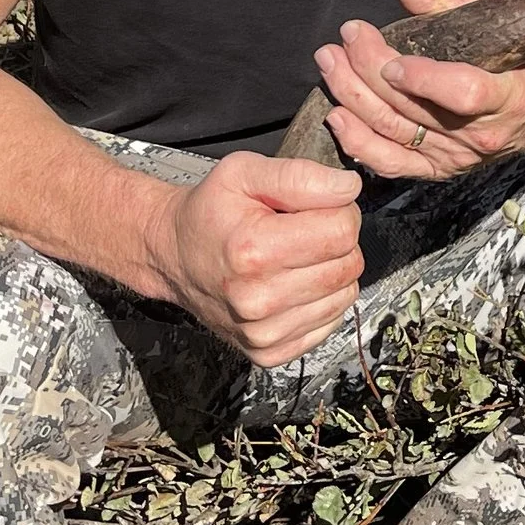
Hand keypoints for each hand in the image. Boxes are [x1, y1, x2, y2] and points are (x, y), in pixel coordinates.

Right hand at [143, 150, 364, 363]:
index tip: (312, 210)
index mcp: (253, 251)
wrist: (175, 257)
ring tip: (294, 258)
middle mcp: (258, 299)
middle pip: (349, 265)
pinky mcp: (270, 352)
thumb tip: (349, 188)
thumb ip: (300, 175)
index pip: (343, 231)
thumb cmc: (210, 213)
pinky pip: (331, 321)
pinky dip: (320, 300)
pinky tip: (292, 285)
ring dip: (329, 271)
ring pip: (345, 294)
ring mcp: (264, 332)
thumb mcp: (244, 172)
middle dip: (334, 241)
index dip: (338, 211)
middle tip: (301, 232)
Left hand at [315, 0, 524, 182]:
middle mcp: (484, 136)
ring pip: (396, 135)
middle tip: (346, 37)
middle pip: (415, 112)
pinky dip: (361, 145)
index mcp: (511, 96)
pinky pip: (395, 164)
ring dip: (353, 99)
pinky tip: (337, 117)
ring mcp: (462, 157)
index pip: (464, 95)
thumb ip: (451, 4)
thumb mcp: (507, 21)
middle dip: (368, 72)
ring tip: (331, 63)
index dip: (423, 80)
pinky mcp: (445, 169)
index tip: (391, 55)